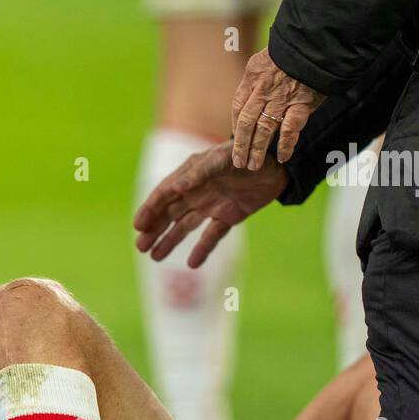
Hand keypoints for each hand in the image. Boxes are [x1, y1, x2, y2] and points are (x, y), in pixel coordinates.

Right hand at [133, 141, 288, 268]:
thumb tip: (176, 187)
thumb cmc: (247, 155)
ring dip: (170, 241)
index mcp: (190, 175)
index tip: (139, 226)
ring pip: (185, 227)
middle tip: (140, 247)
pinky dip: (202, 250)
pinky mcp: (228, 217)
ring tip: (154, 256)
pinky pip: (211, 236)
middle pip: (170, 214)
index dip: (150, 209)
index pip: (164, 194)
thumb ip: (199, 173)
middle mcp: (196, 191)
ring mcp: (211, 205)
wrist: (279, 164)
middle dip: (154, 230)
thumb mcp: (222, 160)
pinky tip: (192, 264)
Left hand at [231, 48, 324, 169]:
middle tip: (239, 162)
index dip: (236, 126)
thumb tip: (252, 94)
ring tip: (253, 166)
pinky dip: (285, 145)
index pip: (238, 108)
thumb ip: (257, 78)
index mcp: (252, 78)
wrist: (314, 44)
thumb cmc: (291, 51)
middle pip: (246, 123)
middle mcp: (262, 91)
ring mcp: (281, 100)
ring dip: (257, 150)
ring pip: (263, 130)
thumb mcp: (264, 59)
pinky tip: (281, 157)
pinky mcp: (300, 105)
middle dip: (241, 145)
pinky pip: (289, 130)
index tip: (236, 139)